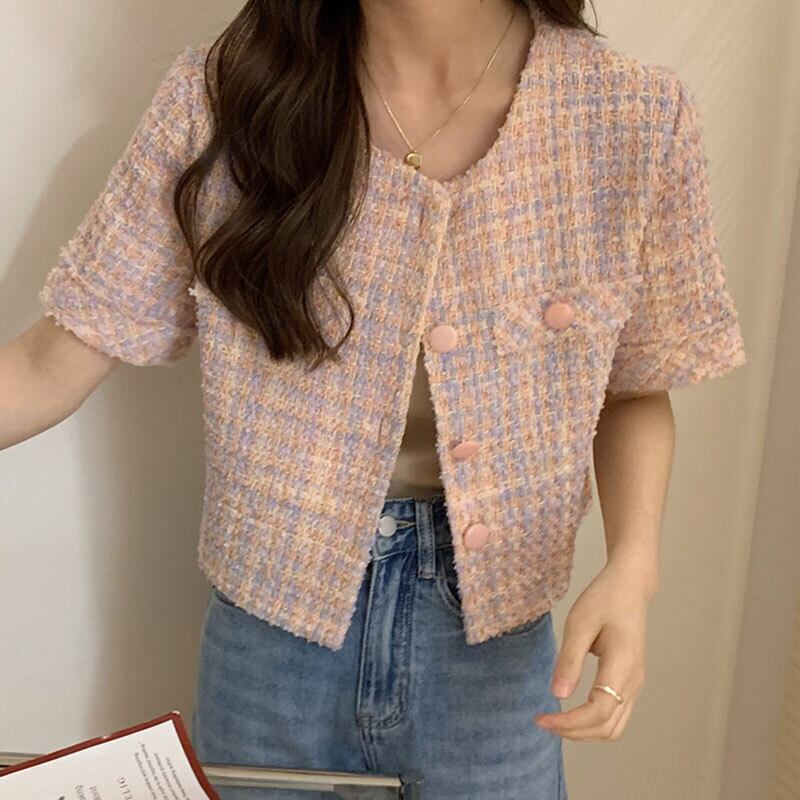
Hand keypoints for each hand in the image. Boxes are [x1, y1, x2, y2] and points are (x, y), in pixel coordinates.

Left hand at [533, 559, 652, 740]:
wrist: (630, 586)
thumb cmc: (604, 599)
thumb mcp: (579, 623)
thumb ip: (569, 659)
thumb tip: (557, 695)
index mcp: (622, 666)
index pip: (598, 712)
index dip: (569, 723)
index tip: (542, 718)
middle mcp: (634, 681)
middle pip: (607, 727)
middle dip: (573, 732)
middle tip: (543, 721)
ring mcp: (636, 683)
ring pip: (614, 727)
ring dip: (584, 731)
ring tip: (555, 720)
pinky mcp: (631, 680)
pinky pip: (616, 714)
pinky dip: (593, 722)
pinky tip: (571, 712)